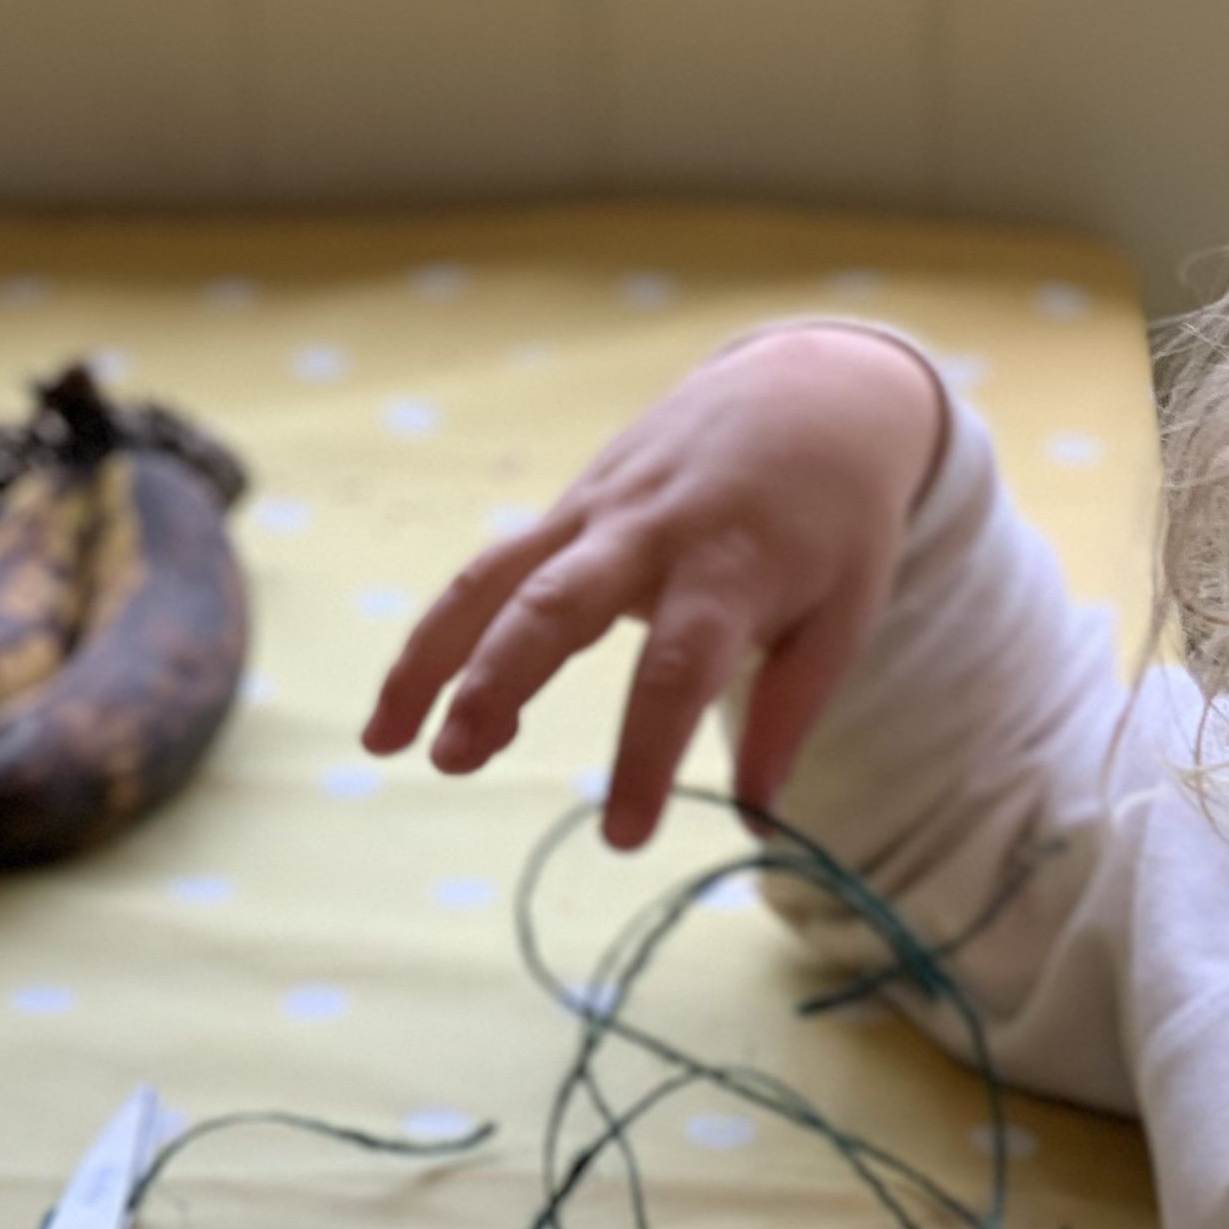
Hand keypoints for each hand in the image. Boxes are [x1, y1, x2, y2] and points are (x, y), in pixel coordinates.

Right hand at [360, 323, 945, 850]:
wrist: (811, 390)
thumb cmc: (835, 522)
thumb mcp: (844, 616)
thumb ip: (793, 717)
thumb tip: (759, 826)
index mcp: (731, 567)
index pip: (676, 672)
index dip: (645, 756)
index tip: (622, 838)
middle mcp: (651, 532)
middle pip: (555, 607)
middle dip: (498, 683)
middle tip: (454, 762)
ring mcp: (597, 510)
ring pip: (494, 578)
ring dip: (431, 657)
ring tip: (384, 743)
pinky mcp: (567, 506)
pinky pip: (491, 571)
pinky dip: (444, 636)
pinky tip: (410, 710)